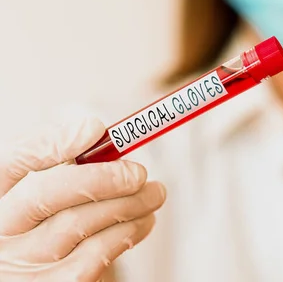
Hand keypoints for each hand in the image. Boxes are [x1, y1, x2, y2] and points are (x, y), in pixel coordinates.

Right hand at [0, 117, 165, 280]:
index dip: (52, 142)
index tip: (96, 129)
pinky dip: (128, 231)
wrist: (40, 276)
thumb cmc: (44, 225)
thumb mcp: (38, 193)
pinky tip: (143, 221)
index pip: (11, 162)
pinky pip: (97, 253)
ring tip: (153, 193)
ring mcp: (21, 265)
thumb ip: (57, 160)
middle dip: (100, 177)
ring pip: (79, 222)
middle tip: (139, 173)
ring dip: (128, 203)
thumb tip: (94, 132)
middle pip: (44, 194)